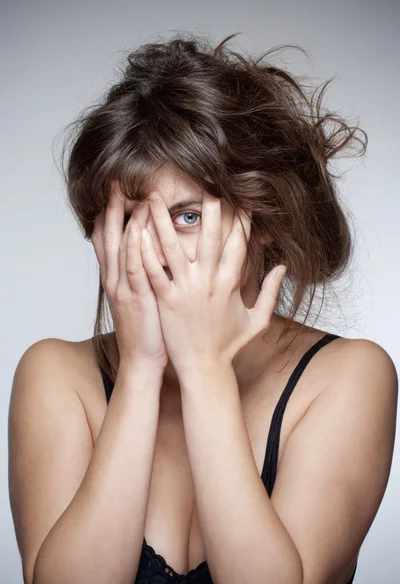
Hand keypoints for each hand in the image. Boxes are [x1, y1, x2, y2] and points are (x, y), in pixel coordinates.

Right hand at [91, 183, 167, 370]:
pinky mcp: (138, 297)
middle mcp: (116, 278)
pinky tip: (137, 228)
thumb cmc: (147, 328)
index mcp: (117, 277)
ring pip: (121, 247)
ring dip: (124, 219)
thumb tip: (155, 251)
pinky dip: (134, 247)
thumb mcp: (141, 296)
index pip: (107, 240)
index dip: (108, 216)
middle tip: (115, 183)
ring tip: (128, 194)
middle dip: (111, 209)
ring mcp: (124, 287)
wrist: (142, 359)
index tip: (115, 193)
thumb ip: (144, 273)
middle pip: (109, 236)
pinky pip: (134, 267)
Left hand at [139, 195, 285, 373]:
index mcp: (232, 283)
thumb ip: (270, 292)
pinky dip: (145, 250)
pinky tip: (138, 231)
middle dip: (209, 207)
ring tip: (155, 198)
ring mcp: (186, 290)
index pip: (239, 243)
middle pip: (211, 236)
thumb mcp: (258, 321)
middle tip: (204, 181)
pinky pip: (154, 271)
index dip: (241, 217)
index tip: (240, 197)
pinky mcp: (165, 299)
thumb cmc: (228, 346)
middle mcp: (210, 282)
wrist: (204, 369)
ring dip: (164, 221)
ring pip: (174, 248)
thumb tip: (281, 267)